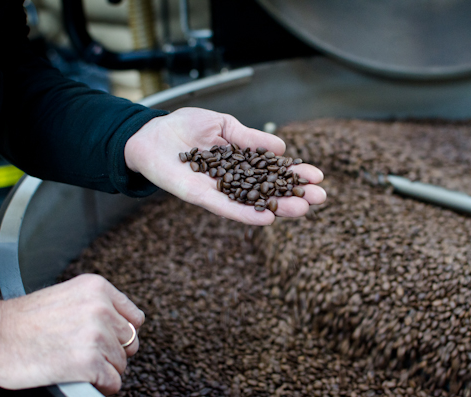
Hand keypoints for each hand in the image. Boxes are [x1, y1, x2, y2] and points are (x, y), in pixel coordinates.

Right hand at [0, 274, 143, 394]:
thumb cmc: (22, 319)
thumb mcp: (68, 296)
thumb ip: (96, 305)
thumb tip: (119, 326)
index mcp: (98, 288)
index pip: (134, 317)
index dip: (123, 333)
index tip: (112, 341)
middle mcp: (102, 308)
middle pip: (130, 341)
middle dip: (115, 352)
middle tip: (92, 355)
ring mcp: (97, 335)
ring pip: (121, 363)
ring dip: (105, 369)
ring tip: (81, 366)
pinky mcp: (89, 362)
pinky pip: (113, 381)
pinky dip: (102, 386)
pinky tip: (86, 380)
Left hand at [125, 107, 325, 224]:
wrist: (150, 134)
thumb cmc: (184, 127)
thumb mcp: (223, 125)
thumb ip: (249, 138)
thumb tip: (280, 148)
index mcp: (241, 162)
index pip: (274, 171)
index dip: (295, 174)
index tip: (317, 176)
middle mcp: (233, 180)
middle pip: (269, 190)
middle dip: (295, 194)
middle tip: (320, 197)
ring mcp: (219, 191)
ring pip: (253, 203)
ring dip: (278, 207)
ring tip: (303, 209)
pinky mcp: (201, 197)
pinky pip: (226, 208)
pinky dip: (246, 213)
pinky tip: (268, 218)